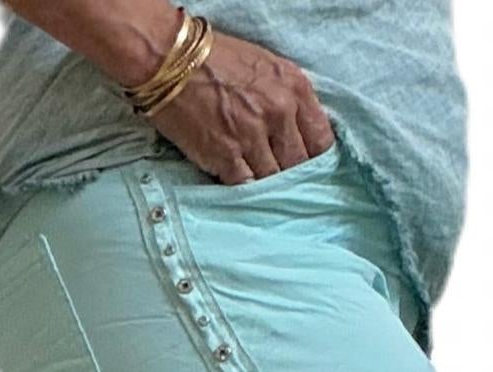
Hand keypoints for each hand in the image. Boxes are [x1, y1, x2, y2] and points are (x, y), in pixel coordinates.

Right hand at [141, 28, 336, 183]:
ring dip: (268, 187)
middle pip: (300, 166)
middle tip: (286, 185)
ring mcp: (251, 136)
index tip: (309, 170)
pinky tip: (242, 188)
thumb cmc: (216, 60)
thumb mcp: (267, 68)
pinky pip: (246, 185)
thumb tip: (301, 137)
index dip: (316, 161)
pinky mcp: (225, 155)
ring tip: (263, 190)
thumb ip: (290, 100)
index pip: (322, 141)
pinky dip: (245, 191)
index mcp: (294, 87)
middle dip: (293, 177)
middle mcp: (278, 111)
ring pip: (274, 180)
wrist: (170, 59)